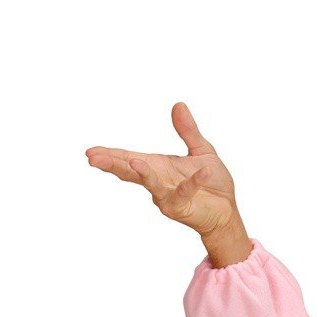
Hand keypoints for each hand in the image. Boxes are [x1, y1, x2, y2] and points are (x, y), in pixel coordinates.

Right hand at [85, 103, 250, 263]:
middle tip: (92, 159)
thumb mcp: (201, 150)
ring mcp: (167, 197)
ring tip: (134, 164)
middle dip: (112, 165)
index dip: (110, 155)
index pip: (128, 158)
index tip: (90, 152)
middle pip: (130, 172)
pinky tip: (204, 171)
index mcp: (157, 166)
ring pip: (152, 185)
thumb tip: (178, 105)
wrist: (227, 211)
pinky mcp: (183, 208)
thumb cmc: (213, 183)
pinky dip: (194, 181)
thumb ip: (188, 131)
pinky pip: (186, 191)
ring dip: (144, 174)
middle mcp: (158, 181)